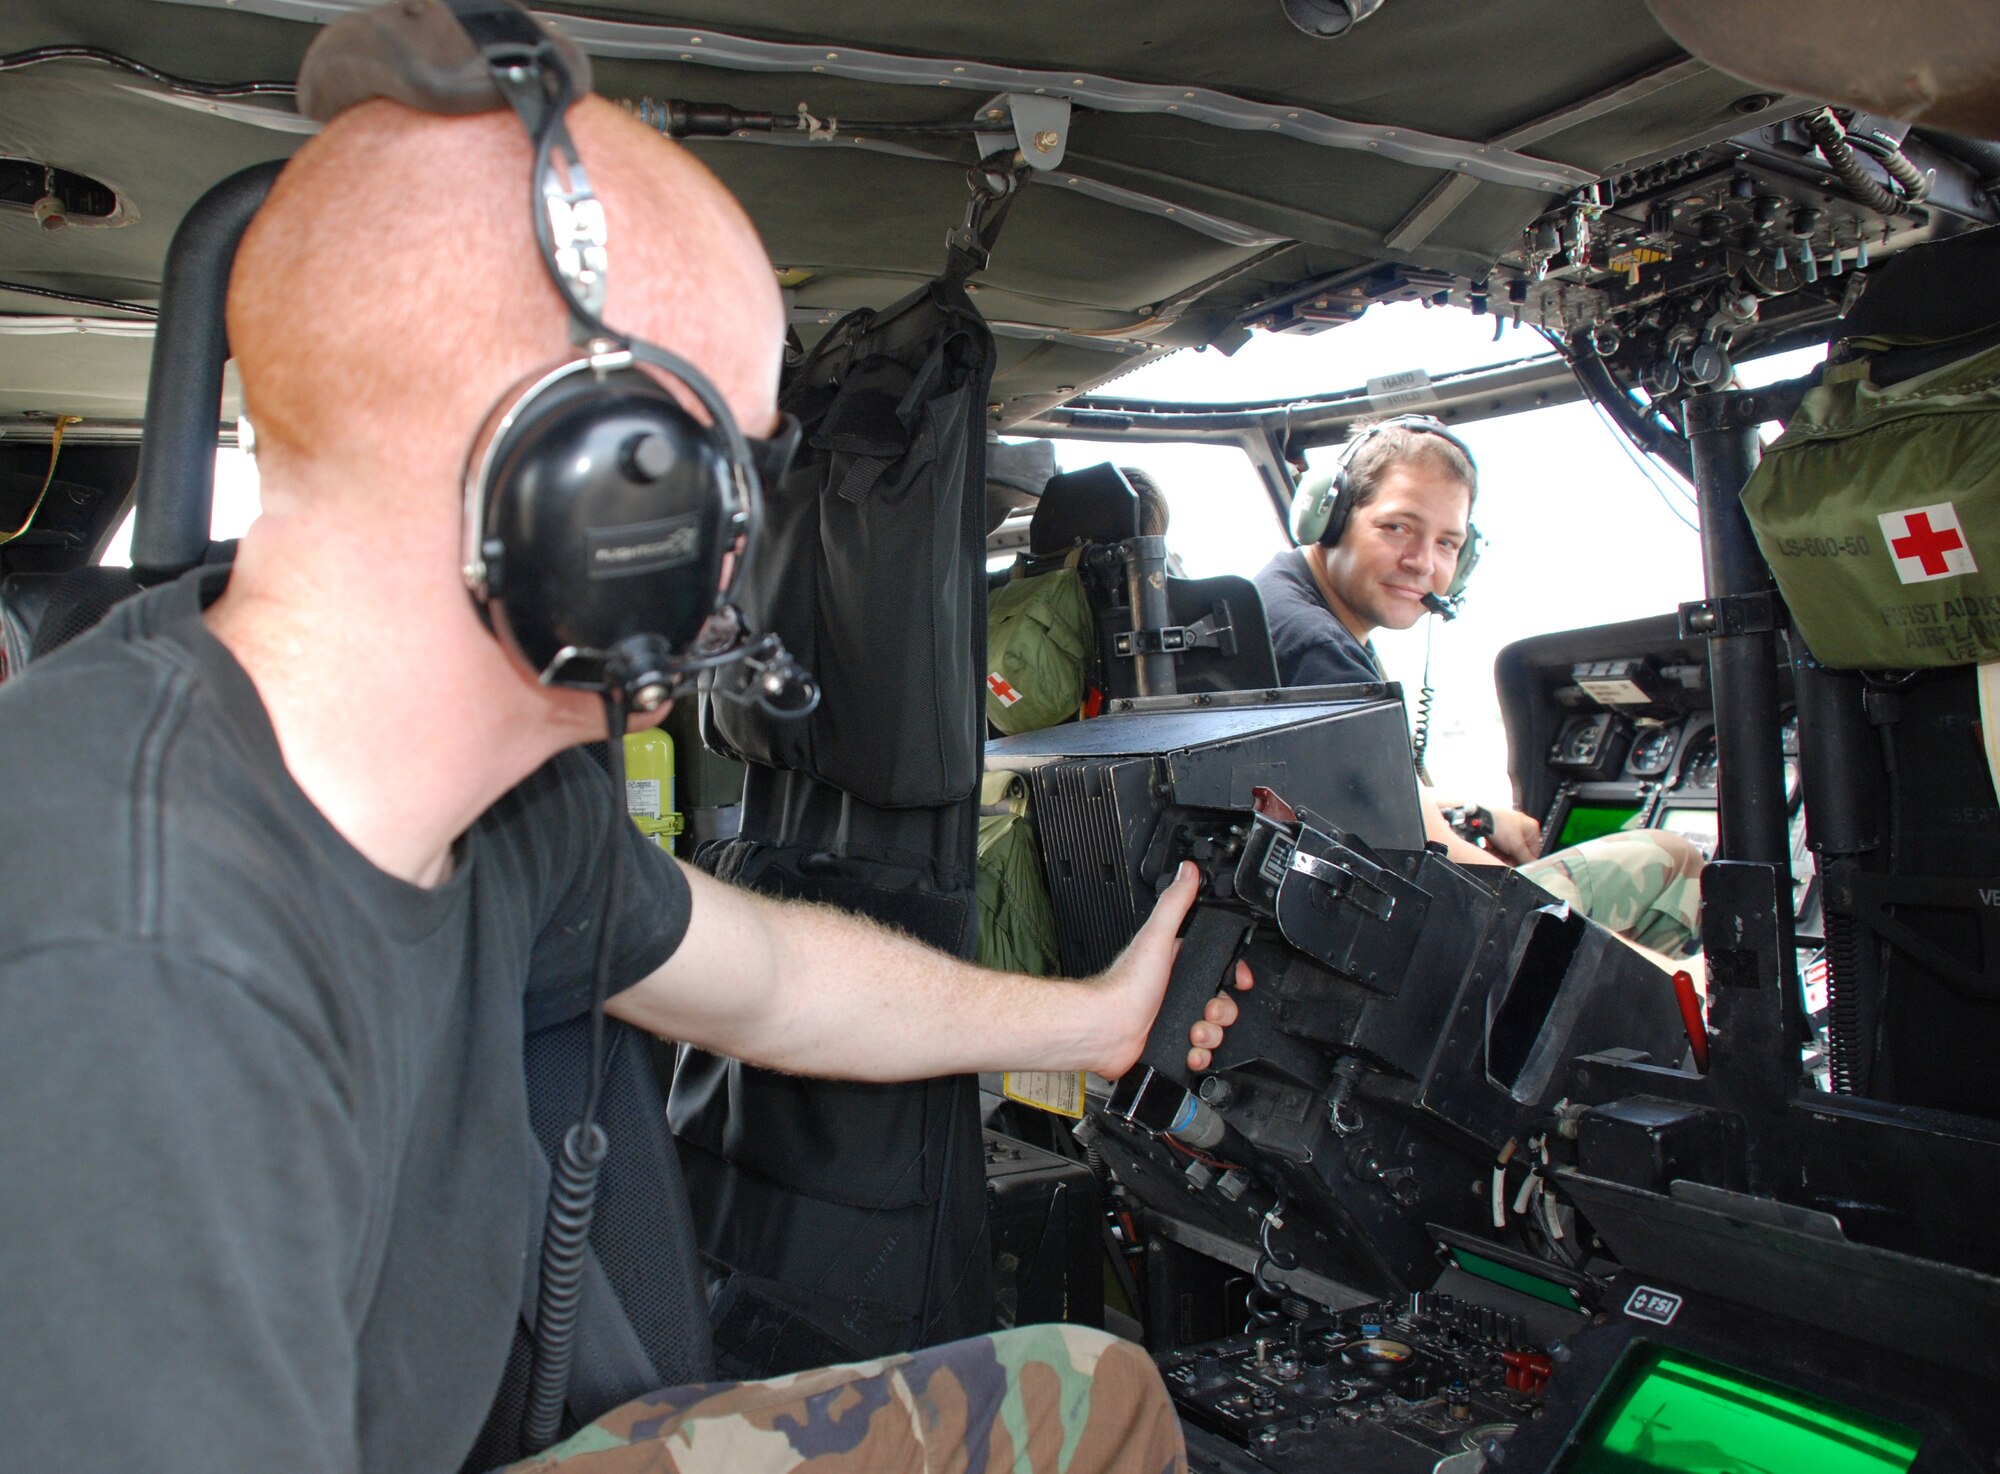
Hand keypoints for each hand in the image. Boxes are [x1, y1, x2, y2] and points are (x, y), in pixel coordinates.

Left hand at [1092, 863, 1255, 1076]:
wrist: (1107, 1029)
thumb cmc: (1125, 985)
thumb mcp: (1156, 936)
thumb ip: (1175, 904)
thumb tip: (1187, 872)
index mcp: (1178, 966)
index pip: (1219, 969)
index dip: (1233, 977)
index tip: (1239, 981)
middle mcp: (1177, 993)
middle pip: (1222, 1003)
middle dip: (1222, 1011)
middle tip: (1207, 1010)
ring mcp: (1174, 1020)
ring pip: (1214, 1030)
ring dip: (1211, 1035)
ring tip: (1194, 1031)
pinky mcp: (1171, 1045)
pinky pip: (1199, 1053)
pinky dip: (1199, 1054)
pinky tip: (1189, 1049)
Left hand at [1485, 806, 1542, 864]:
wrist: (1479, 818)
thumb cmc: (1499, 825)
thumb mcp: (1517, 846)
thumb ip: (1525, 858)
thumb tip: (1531, 867)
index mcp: (1531, 827)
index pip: (1534, 851)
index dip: (1525, 861)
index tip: (1519, 867)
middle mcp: (1520, 826)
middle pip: (1519, 850)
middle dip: (1511, 858)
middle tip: (1506, 863)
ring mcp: (1508, 827)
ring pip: (1508, 848)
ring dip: (1502, 855)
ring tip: (1497, 857)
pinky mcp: (1497, 829)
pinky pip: (1499, 844)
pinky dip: (1495, 849)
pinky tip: (1491, 852)